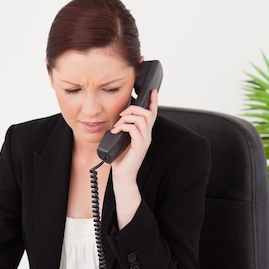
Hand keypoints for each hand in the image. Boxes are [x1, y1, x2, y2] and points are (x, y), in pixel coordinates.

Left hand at [108, 89, 157, 227]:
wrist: (122, 176)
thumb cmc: (120, 160)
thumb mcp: (120, 141)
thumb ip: (122, 130)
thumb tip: (118, 120)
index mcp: (143, 134)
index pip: (152, 115)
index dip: (153, 102)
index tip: (151, 91)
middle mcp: (147, 136)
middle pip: (147, 113)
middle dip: (133, 109)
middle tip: (121, 116)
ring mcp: (144, 141)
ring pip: (142, 119)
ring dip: (127, 118)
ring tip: (117, 125)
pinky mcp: (140, 146)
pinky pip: (135, 129)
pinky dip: (123, 127)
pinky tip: (116, 132)